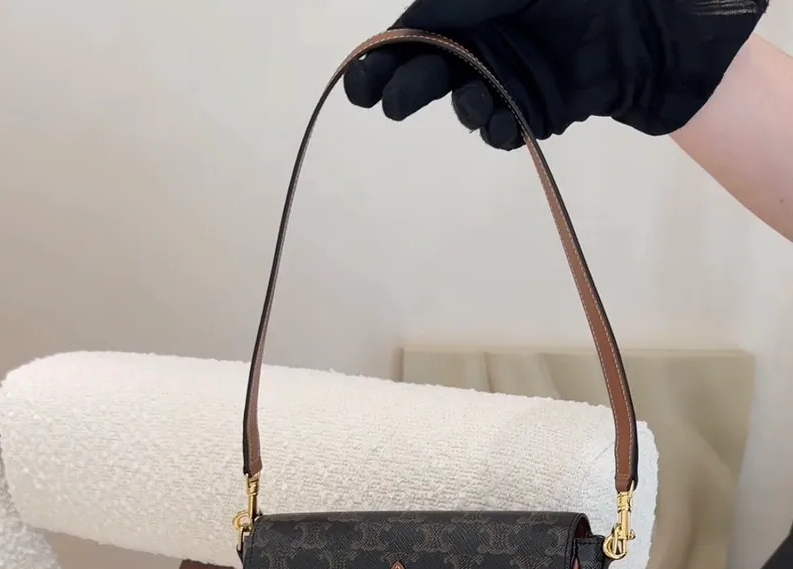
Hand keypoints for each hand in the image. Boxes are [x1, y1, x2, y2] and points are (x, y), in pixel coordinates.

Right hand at [344, 0, 768, 145]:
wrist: (639, 24)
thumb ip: (448, 7)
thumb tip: (405, 35)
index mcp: (470, 12)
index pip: (414, 38)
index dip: (382, 62)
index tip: (358, 87)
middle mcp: (484, 46)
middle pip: (430, 75)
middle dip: (408, 91)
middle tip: (394, 104)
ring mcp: (508, 81)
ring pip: (465, 107)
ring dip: (463, 108)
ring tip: (476, 102)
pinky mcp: (534, 111)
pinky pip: (502, 129)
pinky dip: (498, 129)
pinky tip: (502, 122)